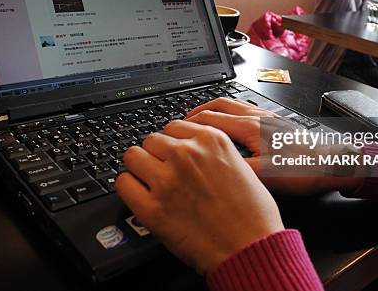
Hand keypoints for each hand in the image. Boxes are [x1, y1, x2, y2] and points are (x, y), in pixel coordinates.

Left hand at [116, 118, 283, 273]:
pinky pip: (123, 183)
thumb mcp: (242, 167)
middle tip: (162, 171)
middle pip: (152, 139)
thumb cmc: (253, 215)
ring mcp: (167, 179)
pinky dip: (129, 188)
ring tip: (148, 181)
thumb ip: (213, 153)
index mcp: (211, 140)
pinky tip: (140, 195)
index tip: (171, 154)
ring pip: (133, 156)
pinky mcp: (152, 208)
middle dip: (156, 154)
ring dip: (139, 167)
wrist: (250, 249)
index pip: (173, 127)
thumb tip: (192, 152)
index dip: (171, 143)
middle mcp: (187, 154)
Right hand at [186, 98, 362, 194]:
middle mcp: (257, 116)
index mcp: (250, 126)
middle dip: (196, 112)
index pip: (210, 117)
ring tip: (201, 121)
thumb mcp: (265, 176)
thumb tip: (209, 168)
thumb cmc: (304, 169)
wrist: (334, 163)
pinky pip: (244, 110)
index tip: (173, 130)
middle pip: (218, 105)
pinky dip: (229, 114)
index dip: (188, 123)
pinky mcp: (275, 122)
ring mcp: (267, 116)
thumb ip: (235, 169)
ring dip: (213, 110)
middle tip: (181, 122)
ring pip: (232, 105)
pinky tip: (230, 127)